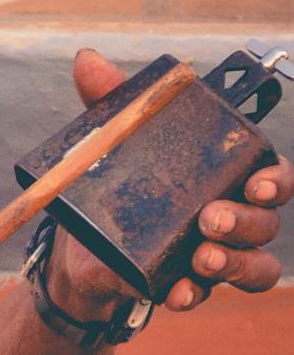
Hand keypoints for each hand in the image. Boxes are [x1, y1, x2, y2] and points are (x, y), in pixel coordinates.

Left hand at [48, 48, 292, 318]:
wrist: (79, 241)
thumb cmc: (117, 179)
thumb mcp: (113, 138)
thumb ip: (110, 101)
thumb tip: (87, 60)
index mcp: (227, 175)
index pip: (273, 175)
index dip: (275, 180)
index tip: (255, 182)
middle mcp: (234, 215)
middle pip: (266, 222)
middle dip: (245, 221)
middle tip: (210, 219)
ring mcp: (217, 253)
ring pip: (256, 266)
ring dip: (234, 263)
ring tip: (202, 257)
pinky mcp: (190, 283)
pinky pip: (210, 294)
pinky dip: (196, 293)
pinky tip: (177, 292)